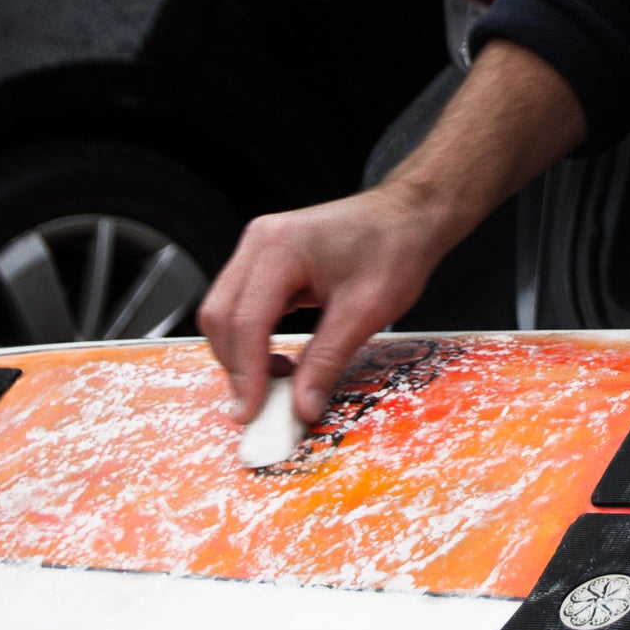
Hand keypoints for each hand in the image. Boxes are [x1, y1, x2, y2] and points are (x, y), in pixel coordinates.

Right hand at [197, 183, 447, 426]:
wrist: (407, 217)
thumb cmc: (393, 248)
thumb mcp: (365, 311)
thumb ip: (327, 361)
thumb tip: (301, 407)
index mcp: (280, 247)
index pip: (247, 321)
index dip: (247, 374)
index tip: (253, 412)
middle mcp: (259, 243)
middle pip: (221, 318)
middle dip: (237, 368)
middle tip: (261, 408)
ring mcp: (258, 250)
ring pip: (224, 315)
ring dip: (242, 356)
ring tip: (278, 384)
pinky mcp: (264, 262)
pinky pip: (241, 308)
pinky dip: (252, 341)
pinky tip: (279, 362)